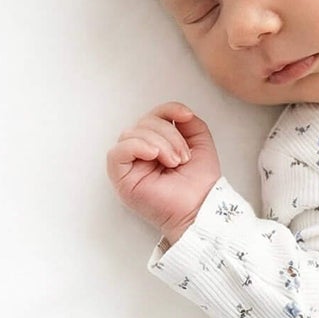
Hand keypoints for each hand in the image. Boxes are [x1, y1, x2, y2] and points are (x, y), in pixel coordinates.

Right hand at [106, 102, 222, 245]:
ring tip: (175, 161)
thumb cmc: (200, 182)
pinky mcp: (121, 178)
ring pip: (131, 134)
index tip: (186, 116)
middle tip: (183, 156)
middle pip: (143, 122)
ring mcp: (130, 165)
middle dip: (168, 133)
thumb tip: (178, 112)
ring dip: (159, 142)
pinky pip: (117, 152)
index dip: (168, 110)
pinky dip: (136, 147)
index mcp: (157, 143)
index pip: (153, 116)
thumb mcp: (201, 143)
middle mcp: (140, 152)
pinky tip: (153, 155)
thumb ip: (190, 124)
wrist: (200, 207)